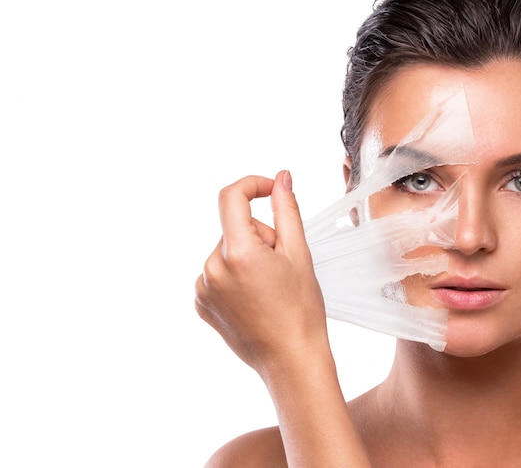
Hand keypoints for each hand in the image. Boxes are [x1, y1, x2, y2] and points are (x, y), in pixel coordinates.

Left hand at [195, 171, 327, 377]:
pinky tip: (255, 297)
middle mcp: (212, 268)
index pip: (231, 197)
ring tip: (269, 286)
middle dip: (260, 235)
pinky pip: (217, 271)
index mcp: (238, 253)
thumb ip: (286, 210)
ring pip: (227, 250)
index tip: (271, 192)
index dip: (253, 185)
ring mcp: (203, 287)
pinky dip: (235, 274)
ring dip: (247, 255)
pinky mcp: (201, 302)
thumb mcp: (299, 254)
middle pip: (235, 227)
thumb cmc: (301, 310)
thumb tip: (281, 178)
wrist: (291, 360)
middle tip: (283, 263)